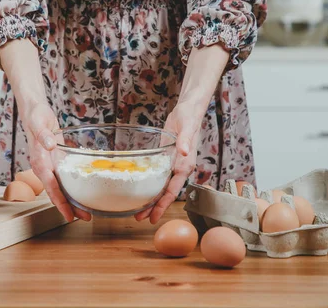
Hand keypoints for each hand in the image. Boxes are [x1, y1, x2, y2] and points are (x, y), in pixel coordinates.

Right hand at [21, 102, 91, 222]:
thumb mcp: (39, 123)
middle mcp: (44, 168)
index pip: (51, 187)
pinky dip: (74, 187)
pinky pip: (65, 178)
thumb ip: (43, 134)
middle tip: (86, 217)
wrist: (34, 112)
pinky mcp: (57, 161)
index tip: (69, 214)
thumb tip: (49, 145)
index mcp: (39, 163)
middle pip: (57, 193)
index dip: (60, 202)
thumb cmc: (35, 116)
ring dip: (73, 200)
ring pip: (62, 188)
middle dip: (70, 207)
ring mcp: (50, 166)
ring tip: (87, 211)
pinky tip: (84, 192)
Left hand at [134, 100, 201, 223]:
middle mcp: (179, 168)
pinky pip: (157, 175)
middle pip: (165, 193)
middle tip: (139, 218)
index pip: (173, 191)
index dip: (162, 205)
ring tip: (138, 210)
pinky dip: (149, 184)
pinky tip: (140, 188)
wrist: (188, 110)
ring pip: (160, 186)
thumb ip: (185, 140)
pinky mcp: (165, 158)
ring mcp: (172, 164)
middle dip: (153, 207)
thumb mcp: (187, 128)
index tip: (153, 217)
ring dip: (150, 198)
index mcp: (185, 166)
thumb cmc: (189, 118)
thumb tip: (183, 152)